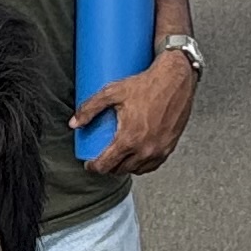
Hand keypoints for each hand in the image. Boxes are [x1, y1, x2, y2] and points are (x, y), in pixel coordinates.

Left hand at [73, 48, 199, 177]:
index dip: (94, 167)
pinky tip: (136, 158)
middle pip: (120, 170)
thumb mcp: (112, 92)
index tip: (90, 164)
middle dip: (108, 167)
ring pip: (137, 169)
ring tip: (118, 158)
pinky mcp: (170, 147)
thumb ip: (90, 107)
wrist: (175, 80)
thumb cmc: (146, 84)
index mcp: (129, 139)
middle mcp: (145, 149)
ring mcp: (159, 150)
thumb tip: (74, 123)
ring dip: (125, 167)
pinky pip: (153, 165)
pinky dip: (142, 165)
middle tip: (102, 158)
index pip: (106, 164)